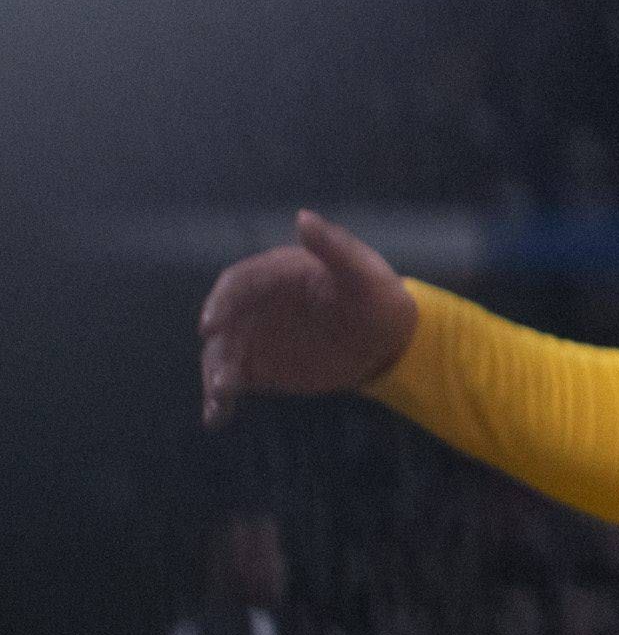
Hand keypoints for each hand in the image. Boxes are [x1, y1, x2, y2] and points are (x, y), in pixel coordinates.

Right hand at [199, 212, 416, 425]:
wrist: (390, 341)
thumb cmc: (379, 299)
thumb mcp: (364, 272)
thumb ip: (335, 246)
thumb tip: (303, 216)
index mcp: (277, 274)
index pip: (238, 283)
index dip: (221, 301)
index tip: (212, 324)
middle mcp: (257, 304)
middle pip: (222, 322)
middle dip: (216, 346)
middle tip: (220, 372)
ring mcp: (255, 337)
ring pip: (222, 354)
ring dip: (215, 374)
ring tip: (220, 396)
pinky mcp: (260, 367)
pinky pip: (232, 382)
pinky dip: (220, 399)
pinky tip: (216, 417)